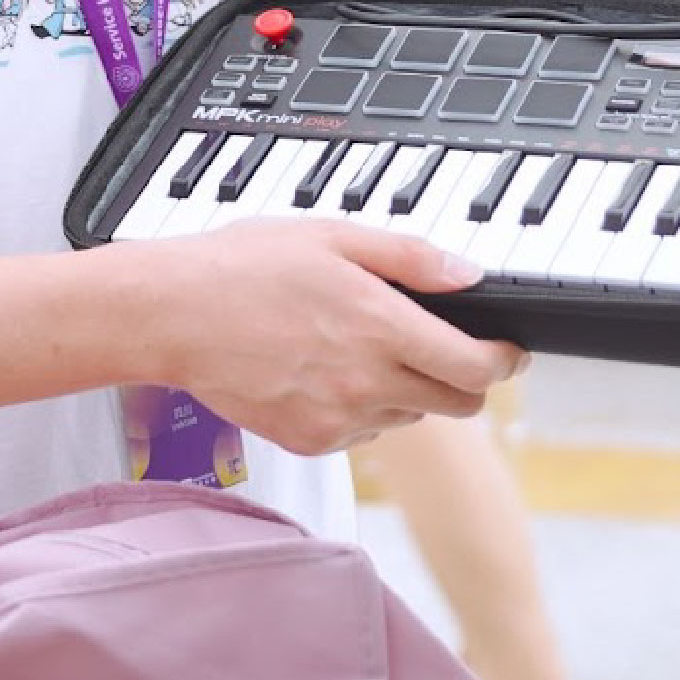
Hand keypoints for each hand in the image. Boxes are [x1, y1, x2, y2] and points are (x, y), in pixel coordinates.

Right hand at [130, 219, 527, 456]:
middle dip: (465, 379)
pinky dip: (362, 408)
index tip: (507, 350)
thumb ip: (409, 258)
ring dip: (409, 391)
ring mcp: (338, 419)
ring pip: (410, 418)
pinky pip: (362, 432)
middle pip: (458, 405)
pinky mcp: (310, 442)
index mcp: (379, 326)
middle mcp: (366, 382)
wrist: (172, 315)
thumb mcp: (333, 237)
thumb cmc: (242, 267)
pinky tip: (326, 371)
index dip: (504, 360)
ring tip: (363, 348)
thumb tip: (468, 275)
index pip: (476, 367)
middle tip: (446, 349)